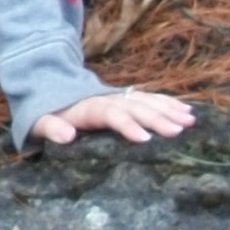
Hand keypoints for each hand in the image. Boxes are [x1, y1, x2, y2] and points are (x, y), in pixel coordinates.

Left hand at [29, 87, 193, 148]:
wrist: (49, 90)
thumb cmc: (47, 116)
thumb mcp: (40, 123)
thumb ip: (51, 128)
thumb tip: (67, 135)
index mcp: (88, 107)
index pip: (111, 114)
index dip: (128, 125)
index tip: (145, 139)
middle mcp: (108, 99)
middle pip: (135, 106)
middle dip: (157, 118)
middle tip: (178, 131)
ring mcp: (119, 97)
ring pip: (147, 101)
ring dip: (168, 109)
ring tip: (189, 121)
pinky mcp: (126, 98)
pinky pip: (150, 98)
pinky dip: (169, 103)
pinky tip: (187, 111)